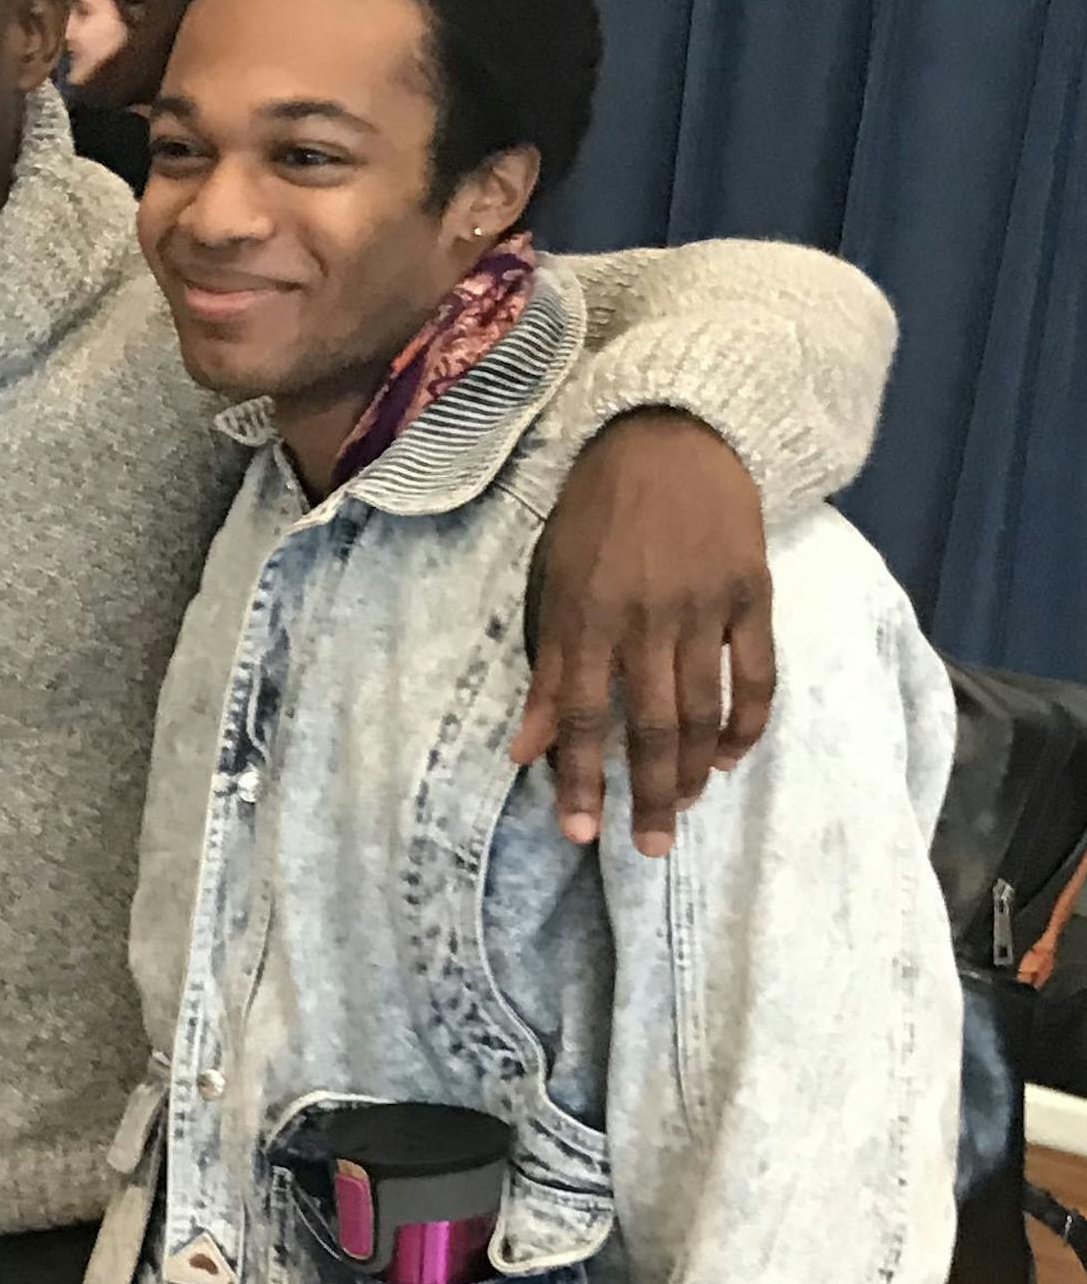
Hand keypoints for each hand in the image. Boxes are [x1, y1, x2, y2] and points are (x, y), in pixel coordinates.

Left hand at [514, 409, 773, 857]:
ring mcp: (705, 607)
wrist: (672, 435)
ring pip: (705, 710)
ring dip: (695, 769)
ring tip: (684, 806)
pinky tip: (733, 756)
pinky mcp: (753, 593)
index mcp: (586, 616)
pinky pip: (759, 674)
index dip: (579, 778)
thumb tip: (525, 750)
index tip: (579, 831)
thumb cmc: (596, 514)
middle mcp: (646, 619)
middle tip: (647, 847)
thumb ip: (545, 668)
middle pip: (650, 726)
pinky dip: (748, 722)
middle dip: (648, 795)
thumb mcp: (551, 582)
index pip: (580, 716)